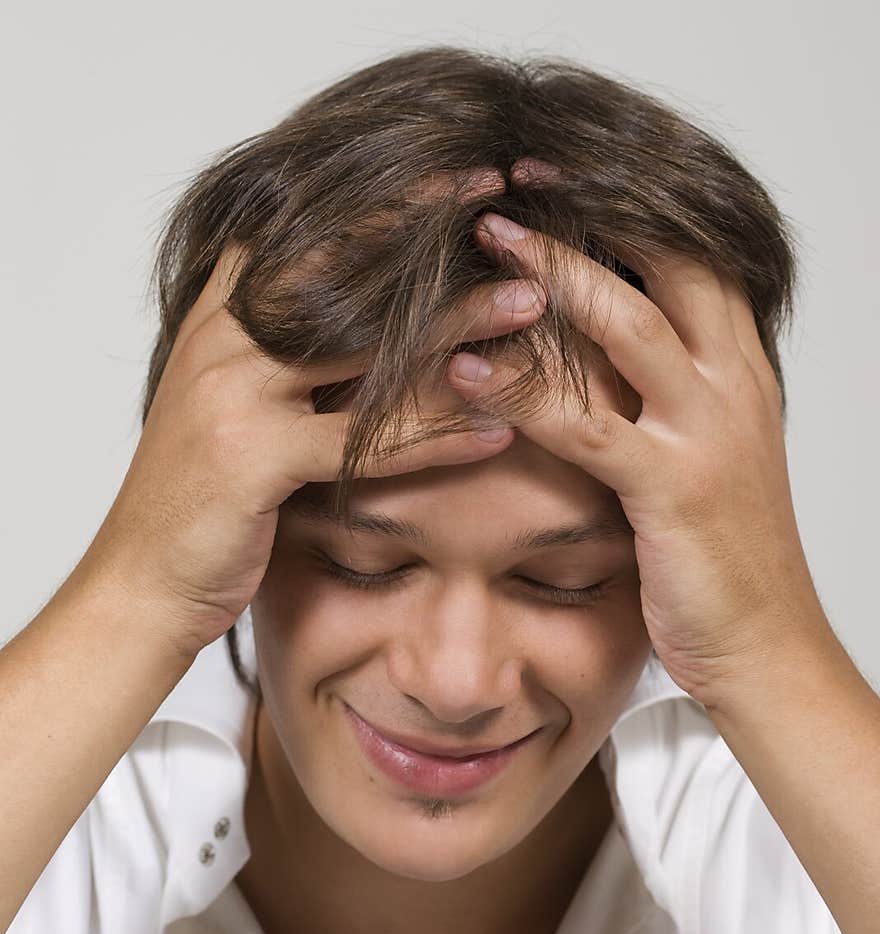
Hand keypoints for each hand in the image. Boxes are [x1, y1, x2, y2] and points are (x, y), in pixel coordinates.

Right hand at [87, 169, 544, 661]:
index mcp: (219, 318)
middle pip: (343, 273)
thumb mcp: (234, 411)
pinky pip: (365, 442)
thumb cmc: (200, 504)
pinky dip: (436, 438)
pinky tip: (496, 432)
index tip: (456, 179)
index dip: (384, 202)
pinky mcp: (254, 457)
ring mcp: (233, 392)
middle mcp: (224, 339)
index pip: (305, 233)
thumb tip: (368, 334)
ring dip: (456, 327)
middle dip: (433, 242)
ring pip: (364, 347)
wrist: (141, 584)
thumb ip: (282, 361)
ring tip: (528, 307)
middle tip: (513, 217)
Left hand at [445, 176, 828, 710]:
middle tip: (508, 182)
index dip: (627, 208)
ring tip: (482, 241)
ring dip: (550, 276)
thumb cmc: (724, 559)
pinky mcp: (675, 487)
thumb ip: (660, 402)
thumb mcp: (703, 460)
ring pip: (628, 324)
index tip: (557, 176)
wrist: (765, 645)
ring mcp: (708, 432)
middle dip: (587, 213)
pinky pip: (587, 423)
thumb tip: (592, 363)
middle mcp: (733, 385)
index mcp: (740, 372)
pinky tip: (466, 373)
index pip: (692, 257)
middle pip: (666, 263)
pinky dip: (522, 394)